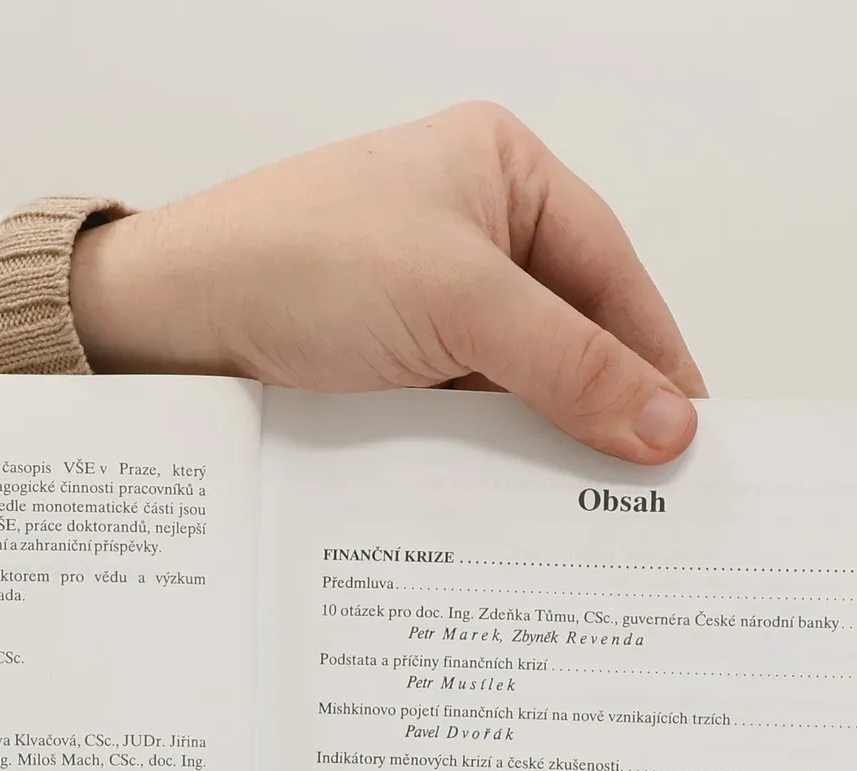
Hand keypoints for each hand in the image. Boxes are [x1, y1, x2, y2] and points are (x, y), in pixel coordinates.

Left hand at [70, 101, 705, 464]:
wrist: (166, 325)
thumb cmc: (294, 265)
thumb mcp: (457, 302)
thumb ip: (570, 364)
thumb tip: (665, 424)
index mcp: (500, 172)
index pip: (612, 274)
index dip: (654, 357)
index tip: (690, 435)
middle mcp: (469, 230)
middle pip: (572, 333)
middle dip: (604, 408)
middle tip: (650, 490)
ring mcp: (426, 302)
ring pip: (519, 384)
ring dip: (544, 443)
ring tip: (588, 511)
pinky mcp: (389, 365)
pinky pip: (467, 418)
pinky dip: (491, 460)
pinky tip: (513, 505)